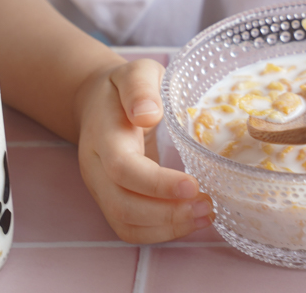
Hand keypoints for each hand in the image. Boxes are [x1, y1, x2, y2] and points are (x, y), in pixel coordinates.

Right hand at [75, 58, 214, 242]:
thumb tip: (147, 114)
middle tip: (209, 206)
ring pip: (126, 223)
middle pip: (123, 205)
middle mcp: (96, 168)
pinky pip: (131, 229)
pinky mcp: (112, 201)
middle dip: (168, 214)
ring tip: (207, 215)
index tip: (194, 185)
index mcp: (103, 135)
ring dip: (168, 227)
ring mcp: (101, 188)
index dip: (157, 184)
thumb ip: (140, 87)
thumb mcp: (135, 72)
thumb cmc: (124, 87)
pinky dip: (162, 232)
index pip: (123, 168)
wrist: (98, 102)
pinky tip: (192, 220)